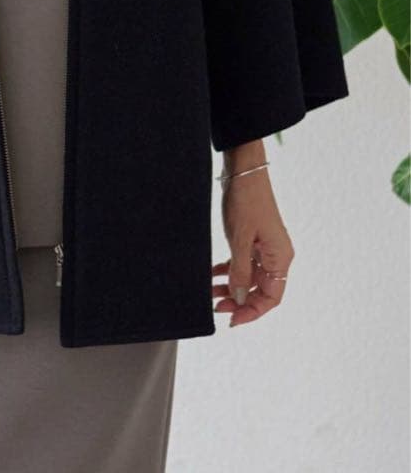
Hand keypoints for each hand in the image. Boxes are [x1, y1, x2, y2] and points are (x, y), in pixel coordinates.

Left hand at [211, 144, 293, 328]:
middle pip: (260, 290)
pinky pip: (242, 263)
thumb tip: (239, 299)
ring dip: (231, 287)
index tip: (232, 319)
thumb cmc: (247, 201)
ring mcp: (264, 247)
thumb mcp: (240, 239)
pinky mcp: (252, 238)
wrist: (243, 171)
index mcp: (280, 257)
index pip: (272, 297)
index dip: (253, 311)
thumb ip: (240, 271)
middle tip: (216, 306)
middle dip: (239, 301)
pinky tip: (212, 275)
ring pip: (249, 277)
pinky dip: (228, 270)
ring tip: (210, 293)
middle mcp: (276, 255)